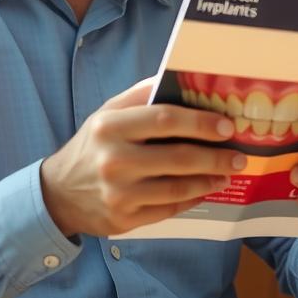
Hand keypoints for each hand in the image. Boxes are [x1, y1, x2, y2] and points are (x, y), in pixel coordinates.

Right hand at [40, 78, 246, 236]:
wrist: (59, 193)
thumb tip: (178, 78)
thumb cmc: (91, 146)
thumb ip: (139, 96)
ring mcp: (119, 193)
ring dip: (209, 180)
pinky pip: (169, 208)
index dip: (200, 122)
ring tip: (227, 173)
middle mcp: (113, 160)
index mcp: (109, 127)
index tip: (226, 126)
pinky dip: (193, 198)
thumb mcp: (106, 114)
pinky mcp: (125, 219)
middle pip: (178, 157)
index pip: (164, 120)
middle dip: (216, 156)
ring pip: (178, 186)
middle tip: (239, 156)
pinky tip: (204, 189)